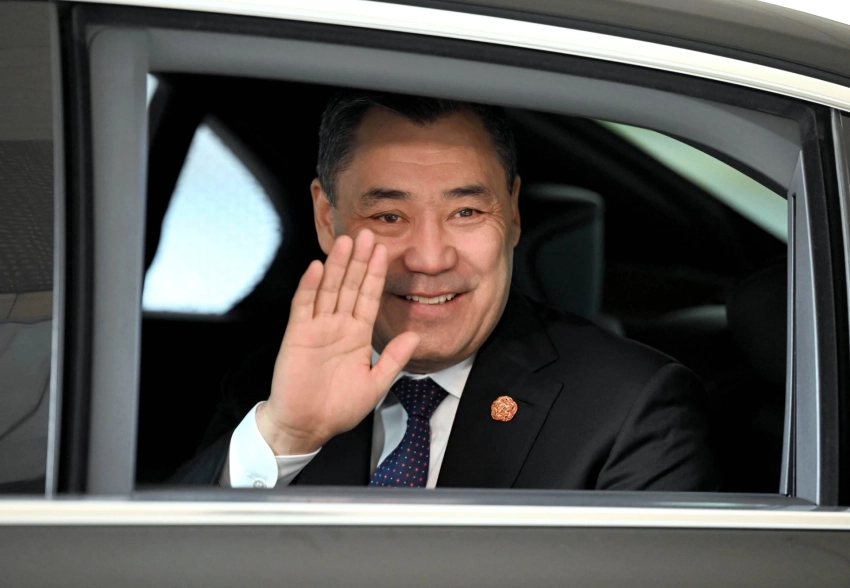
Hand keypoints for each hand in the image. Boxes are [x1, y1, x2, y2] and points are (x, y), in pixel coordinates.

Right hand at [256, 229, 419, 454]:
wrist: (306, 426)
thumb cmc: (338, 408)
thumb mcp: (375, 384)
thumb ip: (393, 359)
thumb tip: (415, 336)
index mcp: (357, 335)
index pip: (368, 297)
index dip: (376, 274)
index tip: (384, 251)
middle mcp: (337, 326)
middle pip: (349, 285)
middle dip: (359, 260)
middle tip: (368, 233)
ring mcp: (316, 328)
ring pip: (328, 289)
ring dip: (336, 265)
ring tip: (346, 241)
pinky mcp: (297, 335)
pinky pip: (304, 306)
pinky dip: (309, 287)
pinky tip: (316, 268)